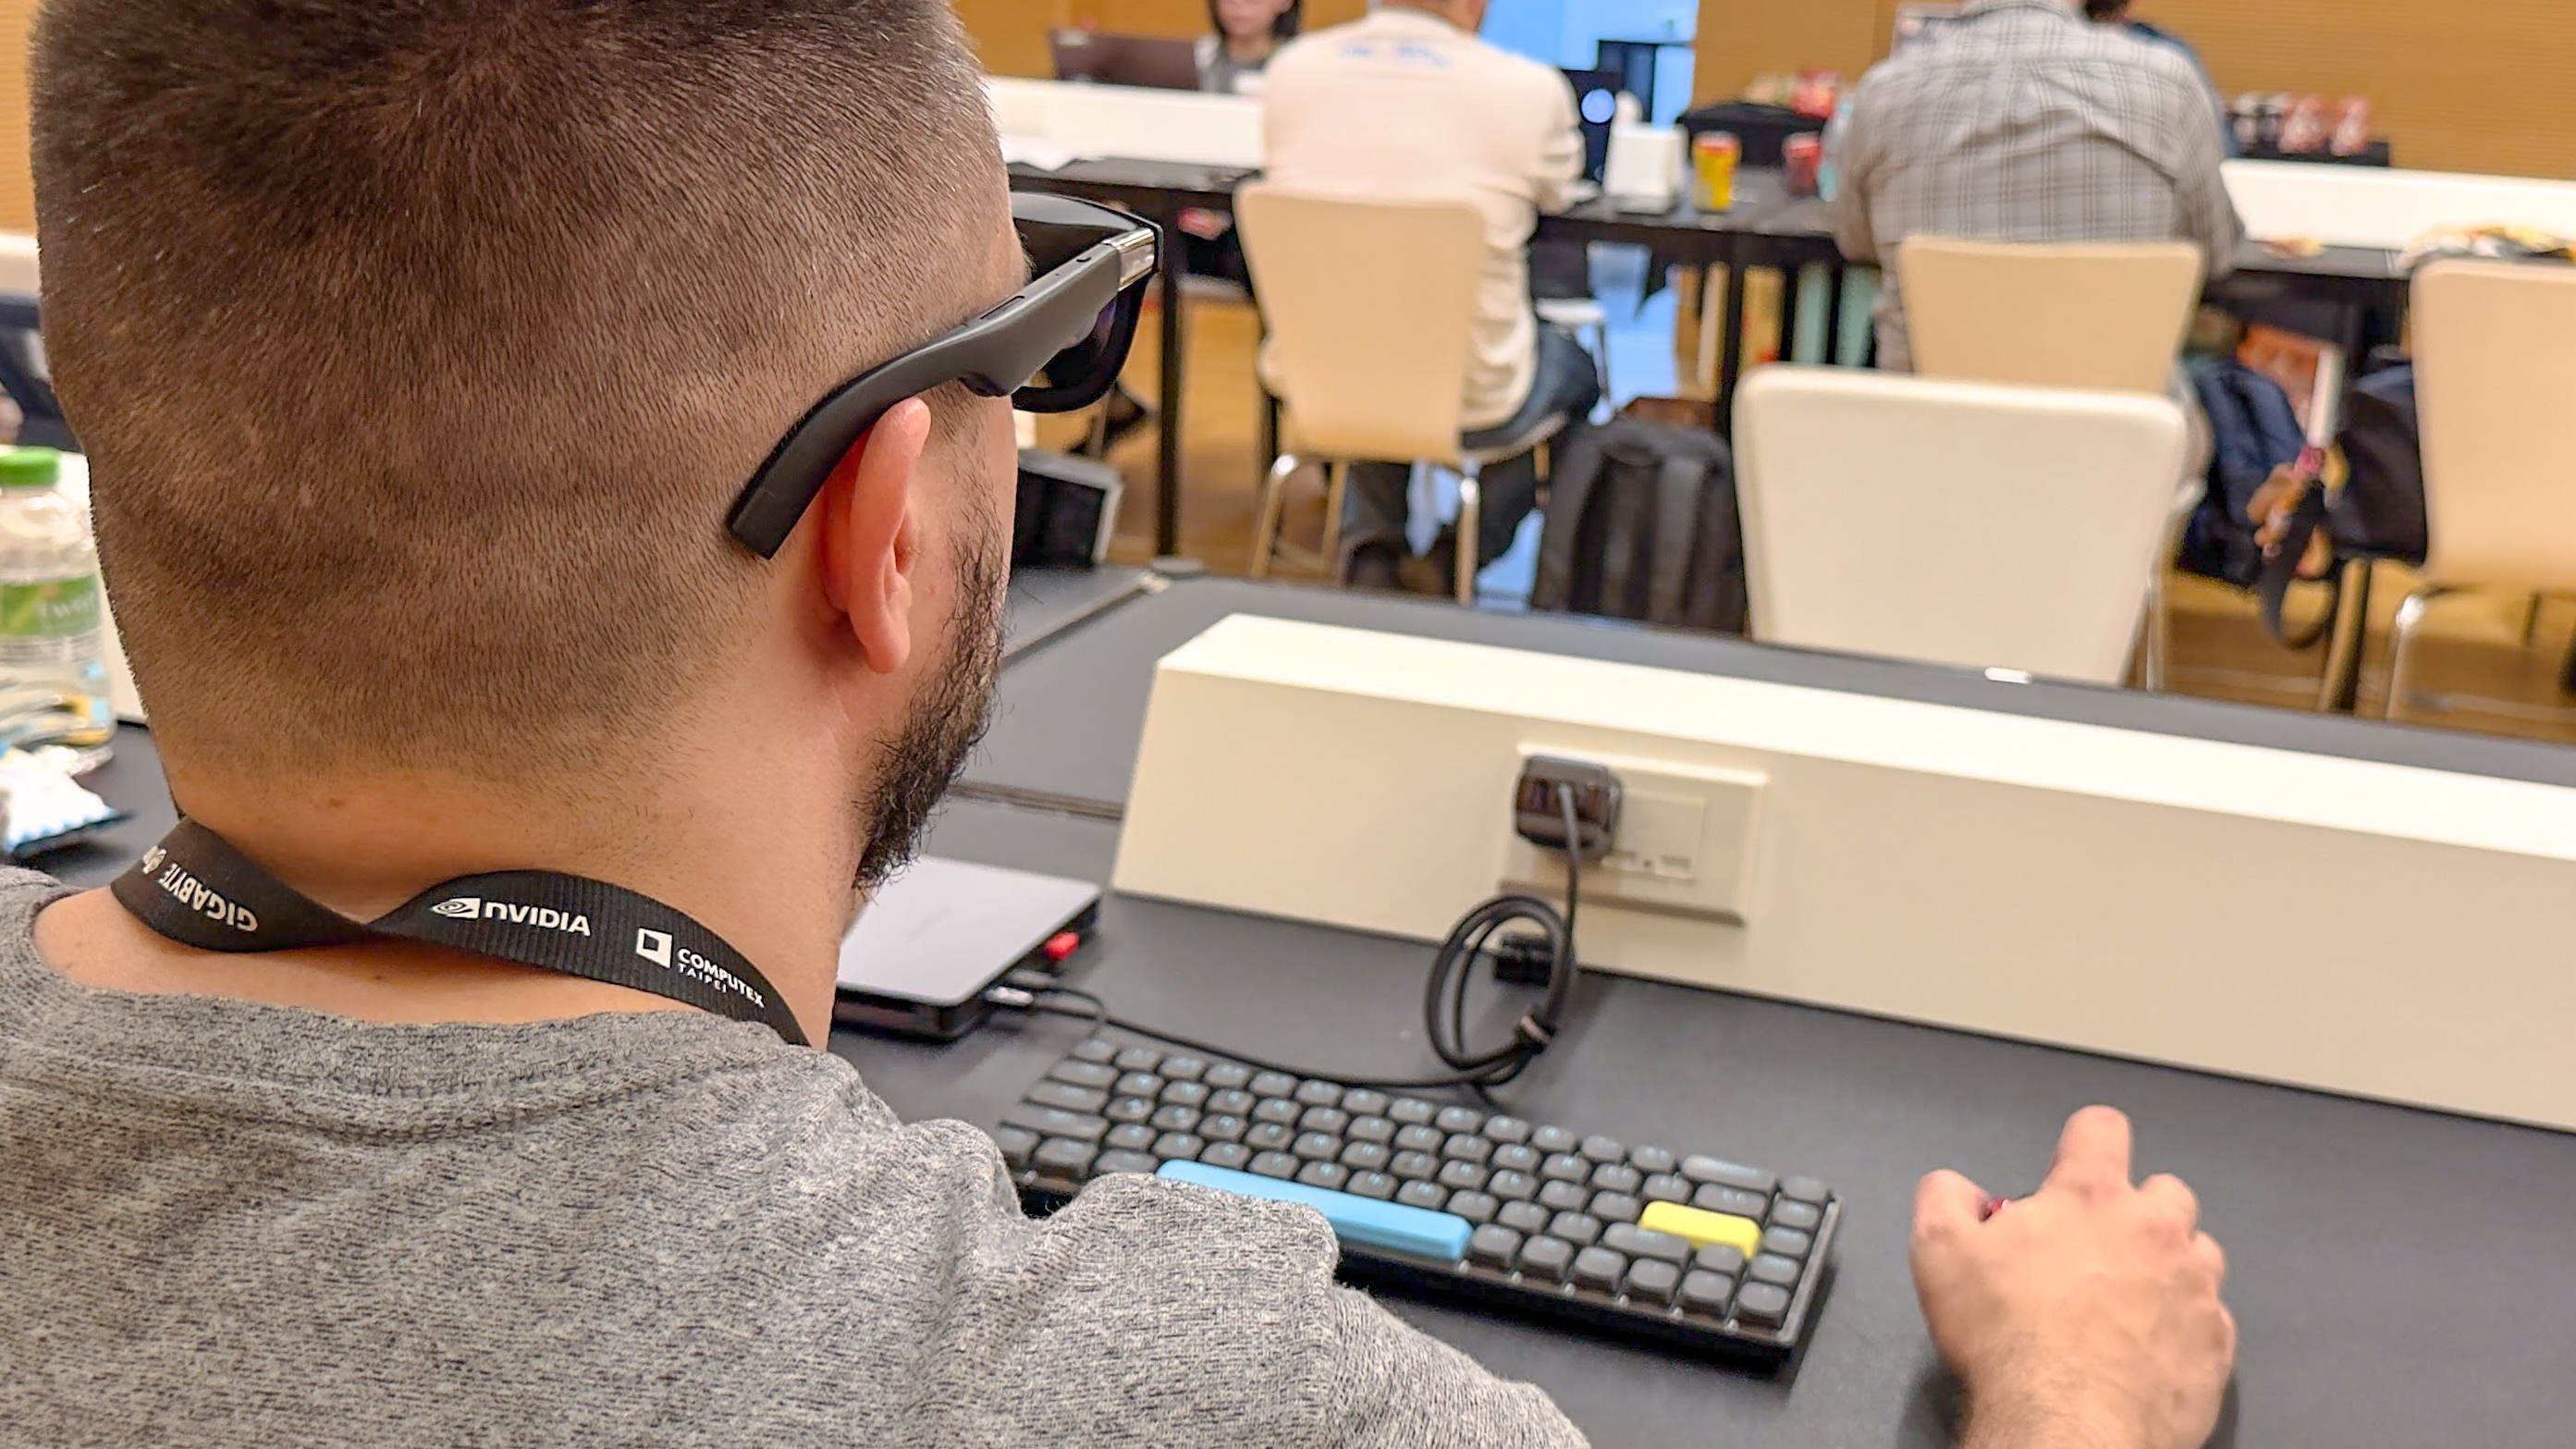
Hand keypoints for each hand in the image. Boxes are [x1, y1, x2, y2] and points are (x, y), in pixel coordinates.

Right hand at [1913, 1107, 2236, 1448]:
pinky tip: (2150, 1348)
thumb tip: (1958, 1187)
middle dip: (2136, 1210)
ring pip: (2201, 1251)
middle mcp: (2155, 1230)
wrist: (2068, 1423)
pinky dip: (2186, 1325)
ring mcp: (2195, 1288)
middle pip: (2167, 1190)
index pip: (2103, 1128)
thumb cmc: (2004, 1333)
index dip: (2085, 1142)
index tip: (2069, 1171)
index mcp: (2090, 1197)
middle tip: (2097, 1251)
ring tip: (2131, 1301)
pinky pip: (2213, 1318)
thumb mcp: (1939, 1252)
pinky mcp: (2216, 1344)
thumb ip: (1944, 1199)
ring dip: (2171, 1264)